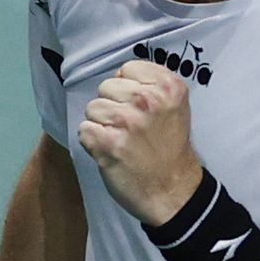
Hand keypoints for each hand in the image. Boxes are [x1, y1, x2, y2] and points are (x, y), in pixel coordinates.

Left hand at [77, 60, 203, 224]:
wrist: (173, 191)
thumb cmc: (170, 148)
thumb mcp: (175, 107)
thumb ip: (153, 86)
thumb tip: (119, 76)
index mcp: (169, 86)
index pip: (127, 69)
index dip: (128, 88)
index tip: (140, 108)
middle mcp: (148, 100)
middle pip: (106, 87)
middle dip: (113, 105)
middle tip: (132, 128)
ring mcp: (127, 121)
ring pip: (92, 108)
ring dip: (102, 125)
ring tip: (123, 140)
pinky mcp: (108, 143)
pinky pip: (84, 130)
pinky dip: (93, 144)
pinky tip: (112, 152)